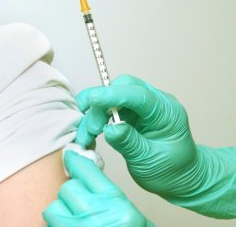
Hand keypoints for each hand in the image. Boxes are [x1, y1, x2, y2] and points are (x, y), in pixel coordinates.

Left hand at [43, 151, 151, 226]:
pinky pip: (50, 226)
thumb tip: (86, 175)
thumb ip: (110, 198)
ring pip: (53, 208)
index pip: (87, 172)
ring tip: (75, 222)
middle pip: (67, 188)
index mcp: (117, 207)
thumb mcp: (132, 219)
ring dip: (61, 213)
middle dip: (72, 195)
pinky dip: (58, 226)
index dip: (76, 162)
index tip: (70, 156)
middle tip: (82, 206)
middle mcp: (95, 217)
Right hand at [74, 75, 197, 196]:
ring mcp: (141, 106)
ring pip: (110, 97)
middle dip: (100, 104)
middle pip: (121, 88)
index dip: (113, 95)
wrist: (179, 178)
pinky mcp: (130, 112)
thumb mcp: (149, 161)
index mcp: (167, 113)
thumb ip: (129, 143)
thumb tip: (110, 129)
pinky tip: (89, 134)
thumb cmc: (171, 171)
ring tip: (86, 137)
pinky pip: (108, 107)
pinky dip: (96, 118)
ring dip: (94, 114)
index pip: (139, 95)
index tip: (92, 100)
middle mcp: (155, 103)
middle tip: (91, 129)